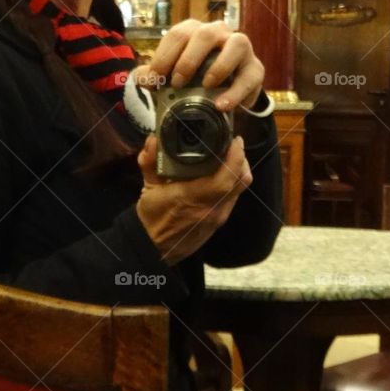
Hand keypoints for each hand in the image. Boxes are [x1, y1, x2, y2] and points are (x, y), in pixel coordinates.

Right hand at [135, 134, 252, 265]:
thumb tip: (153, 140)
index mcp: (193, 198)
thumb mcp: (148, 189)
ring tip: (228, 157)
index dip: (236, 156)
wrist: (153, 250)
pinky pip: (233, 198)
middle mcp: (211, 209)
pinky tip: (220, 175)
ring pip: (239, 190)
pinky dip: (232, 183)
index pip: (226, 177)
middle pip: (241, 181)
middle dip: (241, 160)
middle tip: (232, 145)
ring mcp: (218, 217)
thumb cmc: (151, 219)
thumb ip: (150, 163)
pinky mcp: (219, 222)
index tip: (235, 140)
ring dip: (238, 171)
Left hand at [137, 19, 264, 112]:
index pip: (177, 35)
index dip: (163, 56)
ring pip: (236, 44)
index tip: (154, 80)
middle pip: (205, 34)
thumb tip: (141, 78)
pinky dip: (236, 92)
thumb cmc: (194, 79)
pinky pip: (249, 76)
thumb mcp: (171, 76)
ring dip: (219, 66)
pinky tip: (222, 105)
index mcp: (193, 31)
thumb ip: (153, 76)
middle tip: (178, 82)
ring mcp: (240, 47)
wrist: (225, 94)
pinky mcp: (255, 68)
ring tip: (206, 86)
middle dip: (189, 59)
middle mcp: (218, 33)